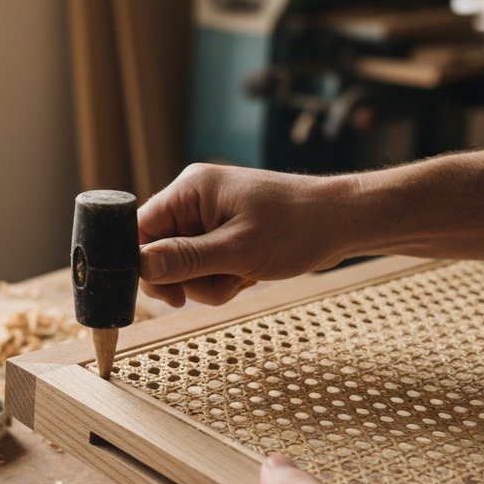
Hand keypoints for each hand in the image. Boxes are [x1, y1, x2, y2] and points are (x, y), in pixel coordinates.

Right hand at [138, 163, 355, 306]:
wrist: (343, 223)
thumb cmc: (297, 227)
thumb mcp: (238, 250)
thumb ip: (186, 259)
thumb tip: (140, 266)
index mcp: (190, 190)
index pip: (140, 228)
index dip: (142, 263)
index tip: (163, 293)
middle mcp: (195, 200)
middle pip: (161, 252)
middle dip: (186, 278)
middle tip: (217, 285)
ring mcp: (210, 218)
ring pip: (184, 266)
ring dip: (208, 284)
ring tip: (241, 279)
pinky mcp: (225, 235)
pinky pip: (205, 267)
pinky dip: (222, 280)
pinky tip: (247, 277)